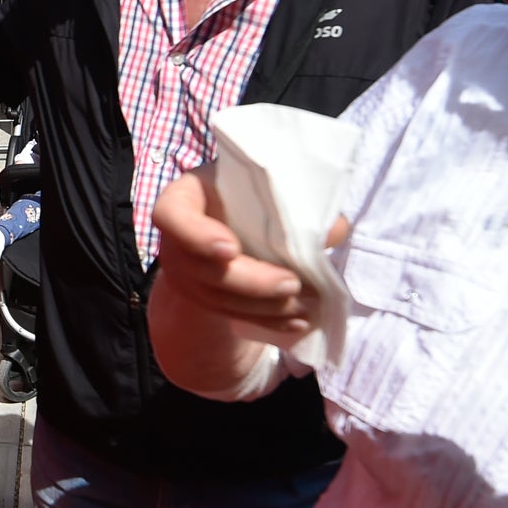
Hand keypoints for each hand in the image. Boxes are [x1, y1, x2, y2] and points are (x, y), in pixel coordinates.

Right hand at [150, 167, 342, 346]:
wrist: (231, 217)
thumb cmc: (246, 191)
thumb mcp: (265, 185)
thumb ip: (295, 201)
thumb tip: (335, 228)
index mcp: (184, 199)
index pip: (172, 215)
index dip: (198, 236)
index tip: (231, 250)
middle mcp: (176, 241)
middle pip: (201, 268)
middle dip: (249, 281)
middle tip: (291, 284)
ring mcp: (186, 275)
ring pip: (218, 299)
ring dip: (262, 307)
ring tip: (305, 305)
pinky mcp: (205, 300)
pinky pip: (232, 316)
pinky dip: (267, 321)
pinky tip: (297, 322)